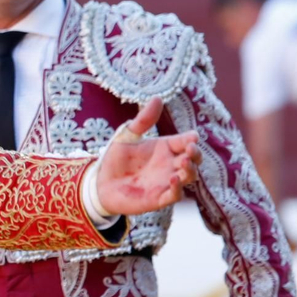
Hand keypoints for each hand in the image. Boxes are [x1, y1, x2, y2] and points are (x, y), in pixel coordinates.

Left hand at [94, 98, 201, 215]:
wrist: (100, 183)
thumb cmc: (116, 159)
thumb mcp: (127, 136)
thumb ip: (143, 120)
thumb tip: (157, 97)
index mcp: (165, 148)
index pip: (185, 141)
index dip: (191, 139)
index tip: (192, 136)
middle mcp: (169, 164)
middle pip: (193, 159)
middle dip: (195, 154)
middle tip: (190, 149)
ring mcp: (166, 181)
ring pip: (189, 177)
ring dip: (190, 170)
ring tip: (183, 162)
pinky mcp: (159, 198)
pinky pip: (175, 195)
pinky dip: (177, 188)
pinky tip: (173, 179)